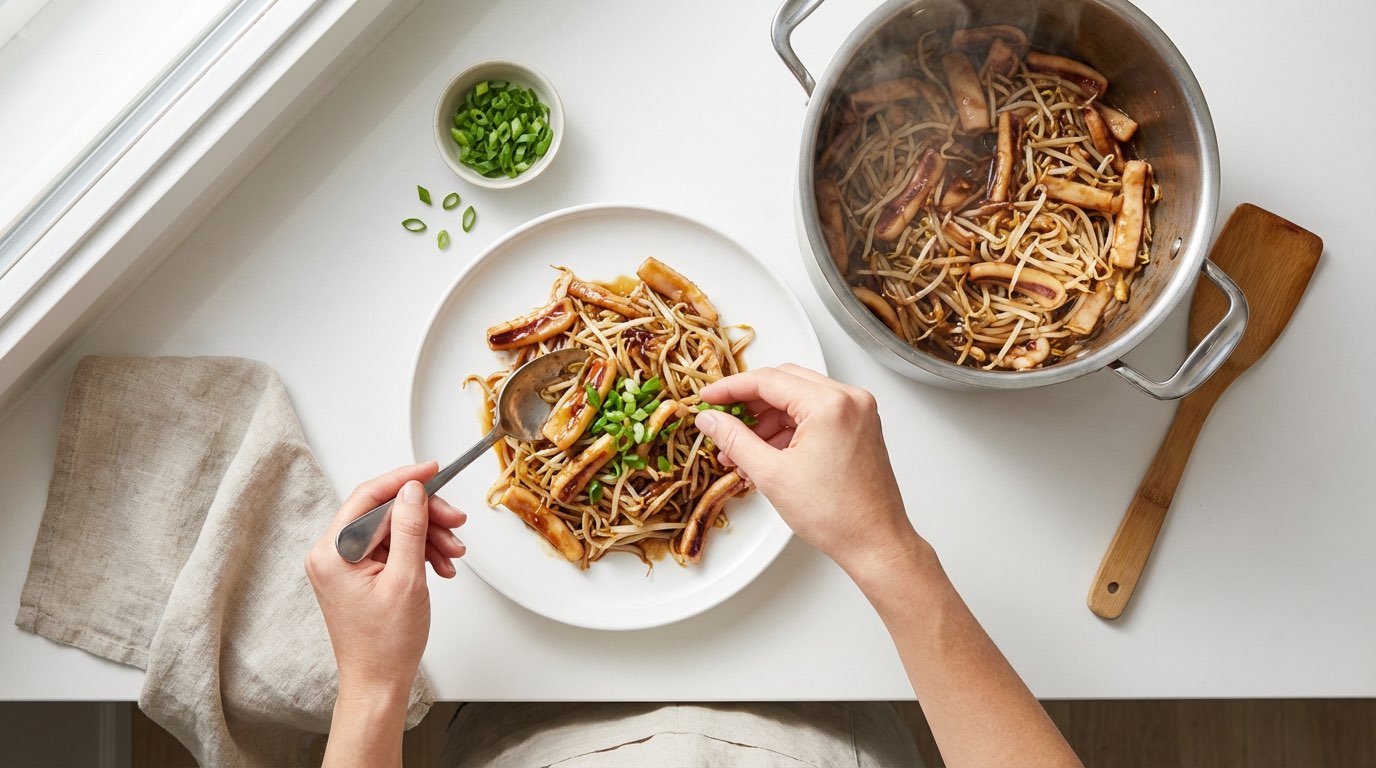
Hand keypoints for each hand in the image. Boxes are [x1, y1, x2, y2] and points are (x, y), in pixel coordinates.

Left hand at [305, 461, 466, 697]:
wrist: (378, 683)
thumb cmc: (384, 644)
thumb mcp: (405, 579)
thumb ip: (409, 529)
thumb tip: (412, 490)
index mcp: (332, 553)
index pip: (369, 497)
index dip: (404, 480)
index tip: (433, 470)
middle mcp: (333, 555)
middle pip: (385, 513)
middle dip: (425, 515)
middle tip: (456, 521)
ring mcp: (346, 565)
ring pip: (394, 530)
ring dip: (428, 536)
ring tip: (454, 552)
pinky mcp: (360, 575)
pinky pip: (394, 548)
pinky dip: (420, 552)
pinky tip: (441, 565)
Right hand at [693, 365, 920, 575]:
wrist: (875, 543)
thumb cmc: (837, 516)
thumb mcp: (772, 475)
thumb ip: (735, 439)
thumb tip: (710, 419)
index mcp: (830, 404)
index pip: (768, 380)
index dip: (730, 388)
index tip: (708, 397)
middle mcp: (850, 399)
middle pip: (784, 383)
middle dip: (749, 403)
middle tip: (722, 418)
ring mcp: (858, 412)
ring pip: (799, 399)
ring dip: (768, 420)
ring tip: (741, 449)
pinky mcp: (860, 427)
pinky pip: (816, 415)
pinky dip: (789, 429)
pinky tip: (768, 452)